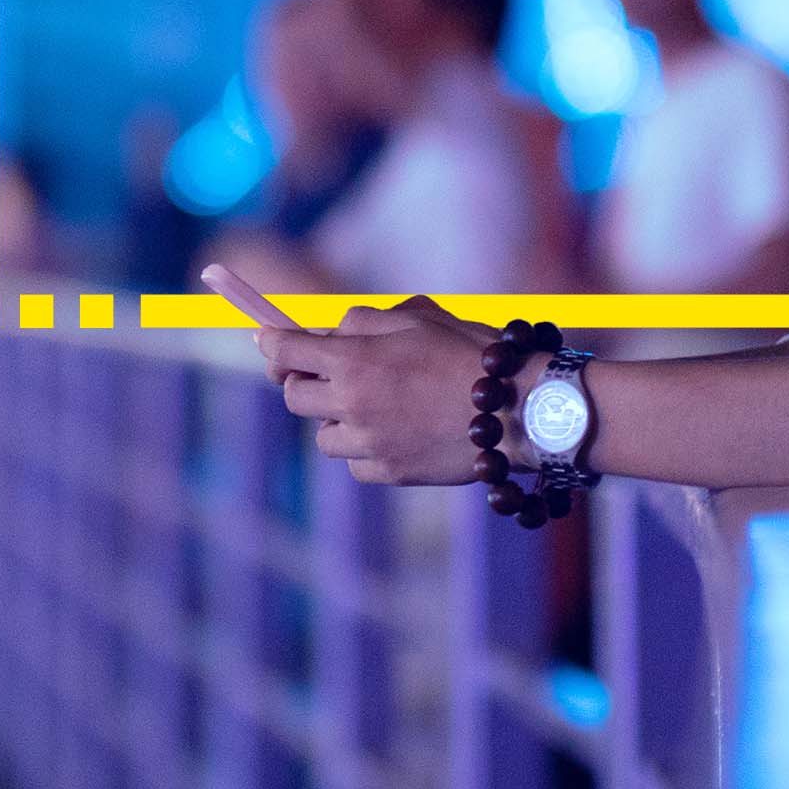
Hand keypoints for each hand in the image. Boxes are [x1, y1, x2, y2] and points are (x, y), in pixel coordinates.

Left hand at [255, 295, 501, 484]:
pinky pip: (355, 463)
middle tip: (328, 375)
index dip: (272, 342)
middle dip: (303, 382)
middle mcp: (352, 403)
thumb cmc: (472, 354)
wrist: (518, 410)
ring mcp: (368, 443)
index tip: (269, 339)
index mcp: (354, 359)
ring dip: (338, 419)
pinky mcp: (388, 473)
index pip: (284, 350)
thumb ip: (365, 321)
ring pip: (323, 435)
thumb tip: (327, 331)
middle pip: (293, 397)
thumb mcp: (419, 316)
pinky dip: (366, 450)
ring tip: (378, 407)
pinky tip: (398, 433)